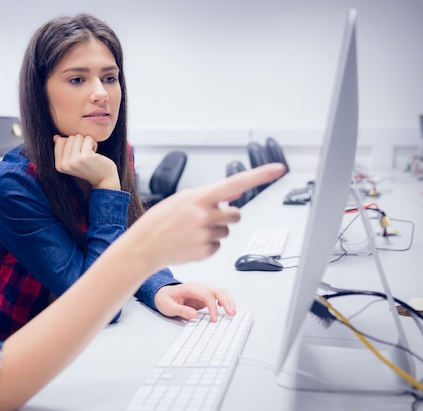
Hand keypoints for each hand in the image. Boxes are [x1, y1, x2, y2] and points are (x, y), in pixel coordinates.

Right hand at [53, 134, 119, 189]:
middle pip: (70, 138)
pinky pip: (87, 138)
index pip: (59, 142)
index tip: (78, 152)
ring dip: (87, 142)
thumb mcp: (73, 160)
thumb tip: (56, 137)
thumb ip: (63, 149)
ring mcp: (74, 161)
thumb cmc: (89, 167)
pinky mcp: (85, 157)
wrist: (104, 179)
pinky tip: (95, 152)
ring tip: (90, 153)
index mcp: (59, 166)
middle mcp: (65, 164)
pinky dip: (93, 142)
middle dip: (80, 142)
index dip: (71, 143)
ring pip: (78, 137)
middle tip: (86, 153)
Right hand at [120, 163, 285, 271]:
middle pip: (236, 213)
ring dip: (216, 230)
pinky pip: (219, 245)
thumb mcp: (182, 199)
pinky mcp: (206, 251)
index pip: (236, 182)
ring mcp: (206, 234)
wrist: (143, 246)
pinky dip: (208, 243)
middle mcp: (205, 215)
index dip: (260, 175)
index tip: (279, 169)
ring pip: (227, 230)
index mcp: (199, 197)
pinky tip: (190, 242)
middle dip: (228, 215)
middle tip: (206, 217)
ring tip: (192, 231)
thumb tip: (239, 190)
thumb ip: (211, 196)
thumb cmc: (161, 220)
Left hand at [154, 283, 235, 321]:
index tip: (214, 319)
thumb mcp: (168, 307)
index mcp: (189, 289)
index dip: (212, 307)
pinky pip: (217, 295)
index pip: (206, 295)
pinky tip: (226, 308)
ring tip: (232, 312)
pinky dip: (224, 300)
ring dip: (228, 300)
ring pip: (219, 291)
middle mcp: (198, 287)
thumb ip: (181, 310)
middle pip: (217, 291)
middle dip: (226, 302)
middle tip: (231, 314)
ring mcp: (201, 290)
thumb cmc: (165, 299)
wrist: (162, 294)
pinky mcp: (204, 295)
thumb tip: (193, 314)